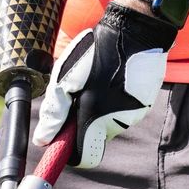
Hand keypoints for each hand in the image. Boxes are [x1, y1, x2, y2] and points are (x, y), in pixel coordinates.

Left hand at [32, 2, 175, 168]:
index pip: (84, 157)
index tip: (64, 134)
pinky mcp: (145, 105)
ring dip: (101, 110)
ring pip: (110, 124)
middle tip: (80, 94)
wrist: (135, 31)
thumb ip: (55, 112)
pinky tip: (114, 79)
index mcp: (96, 118)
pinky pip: (124, 112)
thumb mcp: (66, 78)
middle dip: (85, 122)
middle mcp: (118, 122)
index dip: (71, 149)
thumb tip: (43, 139)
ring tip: (99, 80)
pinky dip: (116, 101)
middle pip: (95, 137)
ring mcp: (135, 115)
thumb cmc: (95, 52)